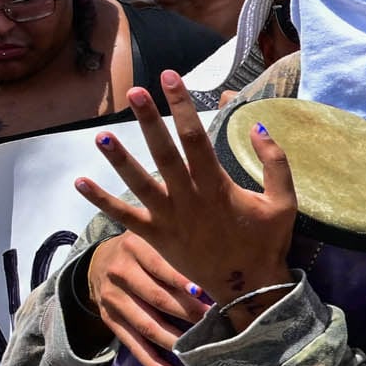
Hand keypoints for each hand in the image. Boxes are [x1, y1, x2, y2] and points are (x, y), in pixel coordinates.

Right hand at [80, 230, 206, 365]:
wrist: (98, 262)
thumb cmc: (142, 250)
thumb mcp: (153, 238)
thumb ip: (177, 247)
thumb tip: (219, 269)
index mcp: (135, 247)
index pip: (161, 265)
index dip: (182, 280)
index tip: (204, 293)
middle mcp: (121, 272)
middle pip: (157, 298)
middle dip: (188, 313)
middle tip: (214, 323)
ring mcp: (113, 298)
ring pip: (147, 325)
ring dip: (174, 340)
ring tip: (198, 350)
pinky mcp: (110, 320)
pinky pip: (132, 344)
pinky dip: (152, 362)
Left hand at [83, 72, 295, 313]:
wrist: (248, 287)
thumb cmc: (266, 242)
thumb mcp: (284, 202)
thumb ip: (275, 164)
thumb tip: (258, 128)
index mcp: (217, 186)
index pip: (196, 137)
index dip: (183, 105)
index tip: (170, 77)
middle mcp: (189, 199)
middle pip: (164, 153)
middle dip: (149, 120)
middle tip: (133, 92)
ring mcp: (170, 219)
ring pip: (140, 183)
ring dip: (119, 159)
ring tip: (99, 135)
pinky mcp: (157, 238)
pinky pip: (125, 218)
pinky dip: (102, 201)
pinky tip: (81, 183)